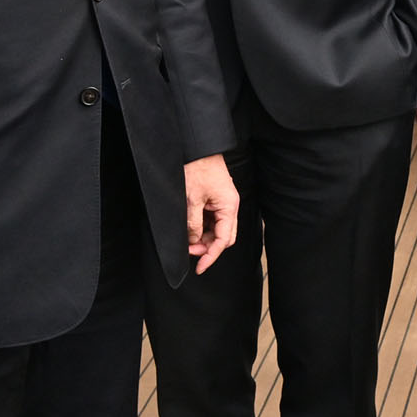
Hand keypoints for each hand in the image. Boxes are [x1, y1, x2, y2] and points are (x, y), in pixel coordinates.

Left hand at [183, 154, 238, 272]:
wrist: (197, 149)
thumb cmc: (197, 168)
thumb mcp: (191, 199)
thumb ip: (193, 223)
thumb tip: (193, 240)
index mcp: (229, 206)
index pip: (223, 239)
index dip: (211, 255)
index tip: (200, 267)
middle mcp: (230, 206)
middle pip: (223, 236)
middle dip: (207, 247)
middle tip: (189, 251)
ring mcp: (224, 202)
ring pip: (217, 229)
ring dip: (203, 237)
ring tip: (187, 240)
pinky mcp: (216, 199)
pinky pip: (212, 219)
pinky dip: (202, 227)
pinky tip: (191, 228)